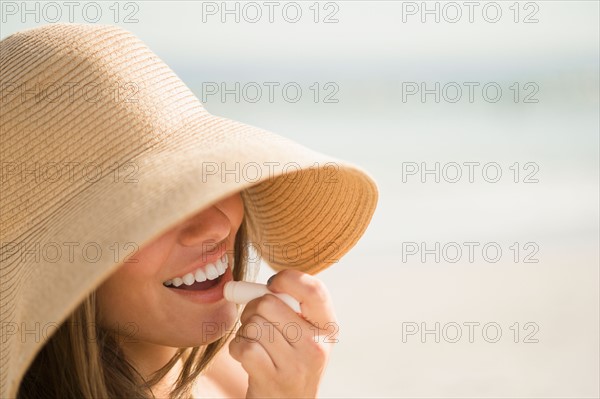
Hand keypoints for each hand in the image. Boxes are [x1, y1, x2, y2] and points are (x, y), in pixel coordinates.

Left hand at [228, 269, 338, 397]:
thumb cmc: (290, 361)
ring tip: (255, 344)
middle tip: (257, 322)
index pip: (314, 290)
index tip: (273, 284)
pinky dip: (237, 348)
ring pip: (254, 324)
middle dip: (253, 309)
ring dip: (245, 331)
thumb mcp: (304, 334)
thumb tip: (245, 288)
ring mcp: (297, 364)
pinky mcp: (274, 379)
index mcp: (328, 327)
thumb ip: (288, 307)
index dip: (288, 279)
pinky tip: (247, 358)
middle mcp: (317, 345)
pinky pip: (244, 346)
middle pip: (270, 303)